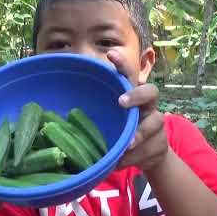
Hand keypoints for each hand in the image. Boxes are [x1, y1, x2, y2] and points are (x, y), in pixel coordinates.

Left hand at [106, 50, 168, 172]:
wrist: (149, 156)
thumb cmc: (123, 132)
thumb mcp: (110, 122)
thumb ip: (96, 115)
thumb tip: (56, 119)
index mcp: (132, 96)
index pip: (129, 75)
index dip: (122, 64)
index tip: (111, 54)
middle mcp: (148, 106)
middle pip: (151, 91)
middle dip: (137, 95)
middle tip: (121, 102)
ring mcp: (157, 124)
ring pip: (153, 123)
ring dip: (138, 135)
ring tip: (124, 146)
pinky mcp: (161, 144)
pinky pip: (150, 149)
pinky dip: (134, 157)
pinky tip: (122, 161)